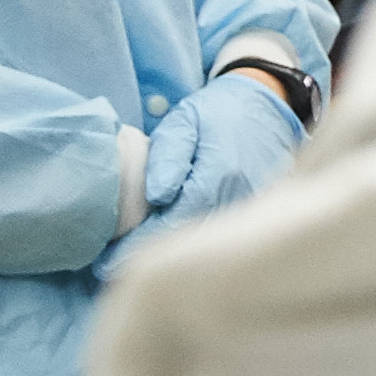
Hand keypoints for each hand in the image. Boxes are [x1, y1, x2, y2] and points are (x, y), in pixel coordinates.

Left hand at [115, 71, 306, 266]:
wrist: (267, 105)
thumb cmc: (218, 112)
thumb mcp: (185, 121)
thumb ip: (169, 156)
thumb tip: (156, 197)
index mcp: (218, 174)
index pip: (174, 222)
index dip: (139, 244)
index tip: (107, 262)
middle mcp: (239, 197)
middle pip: (190, 240)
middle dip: (150, 257)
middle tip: (108, 269)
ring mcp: (252, 208)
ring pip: (206, 242)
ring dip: (172, 255)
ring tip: (130, 266)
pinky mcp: (258, 212)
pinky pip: (222, 236)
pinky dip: (194, 246)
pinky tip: (172, 250)